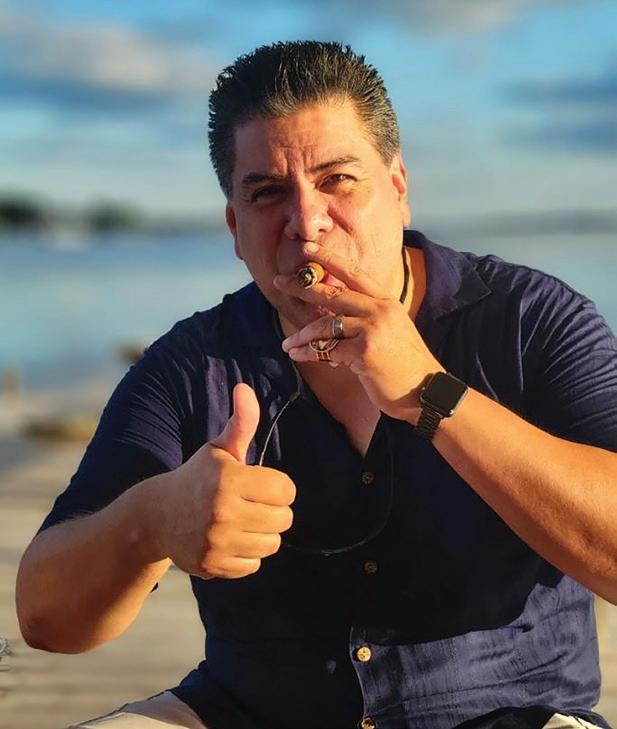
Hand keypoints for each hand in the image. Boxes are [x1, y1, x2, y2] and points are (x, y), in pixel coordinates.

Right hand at [152, 383, 295, 578]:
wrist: (156, 516)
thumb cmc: (198, 477)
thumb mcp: (219, 448)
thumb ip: (241, 422)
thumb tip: (244, 387)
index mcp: (229, 479)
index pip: (286, 490)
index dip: (277, 487)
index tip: (260, 485)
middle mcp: (223, 511)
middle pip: (284, 519)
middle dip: (273, 511)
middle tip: (251, 505)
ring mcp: (217, 541)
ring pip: (272, 544)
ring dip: (263, 534)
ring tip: (243, 522)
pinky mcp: (213, 565)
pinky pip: (254, 565)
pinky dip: (246, 555)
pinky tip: (229, 541)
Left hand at [274, 243, 442, 420]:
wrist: (426, 390)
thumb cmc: (404, 363)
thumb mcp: (391, 329)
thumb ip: (366, 316)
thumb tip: (333, 311)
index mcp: (386, 301)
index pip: (353, 273)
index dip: (328, 258)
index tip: (306, 247)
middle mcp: (379, 310)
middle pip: (332, 293)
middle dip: (302, 287)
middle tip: (279, 282)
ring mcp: (372, 329)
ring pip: (324, 325)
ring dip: (301, 334)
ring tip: (287, 342)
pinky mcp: (363, 351)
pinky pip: (326, 349)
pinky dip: (308, 353)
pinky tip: (297, 355)